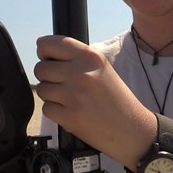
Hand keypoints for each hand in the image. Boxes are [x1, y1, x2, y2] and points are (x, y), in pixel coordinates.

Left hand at [34, 35, 155, 166]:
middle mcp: (81, 73)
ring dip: (51, 95)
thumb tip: (42, 47)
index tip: (47, 57)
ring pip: (41, 88)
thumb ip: (76, 58)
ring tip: (69, 98)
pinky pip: (46, 108)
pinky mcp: (69, 116)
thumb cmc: (116, 99)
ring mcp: (74, 95)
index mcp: (90, 57)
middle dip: (47, 76)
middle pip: (41, 68)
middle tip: (62, 83)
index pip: (50, 44)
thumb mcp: (102, 68)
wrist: (131, 129)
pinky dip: (55, 111)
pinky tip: (71, 111)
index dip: (43, 51)